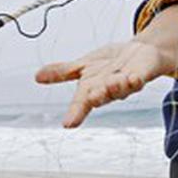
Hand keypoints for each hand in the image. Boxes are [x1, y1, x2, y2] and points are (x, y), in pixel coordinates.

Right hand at [35, 40, 164, 127]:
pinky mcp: (141, 76)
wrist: (140, 53)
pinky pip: (139, 80)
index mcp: (92, 89)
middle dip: (97, 97)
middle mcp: (109, 90)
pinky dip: (136, 80)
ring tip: (113, 82)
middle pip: (102, 96)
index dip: (75, 113)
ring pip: (121, 89)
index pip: (82, 103)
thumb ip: (63, 72)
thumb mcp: (84, 66)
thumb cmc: (112, 63)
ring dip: (116, 87)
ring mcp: (126, 84)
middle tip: (91, 98)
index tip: (67, 124)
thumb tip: (36, 77)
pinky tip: (133, 78)